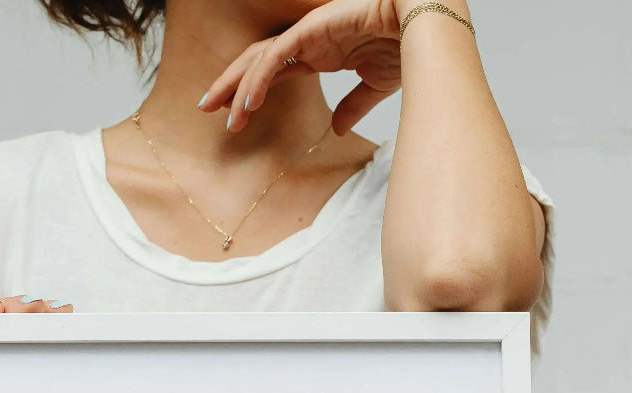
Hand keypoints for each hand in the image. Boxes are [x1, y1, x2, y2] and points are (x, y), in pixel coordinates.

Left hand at [199, 0, 401, 136]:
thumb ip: (353, 106)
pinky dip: (258, 80)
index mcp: (320, 53)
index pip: (274, 72)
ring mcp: (308, 33)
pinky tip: (247, 103)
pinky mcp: (312, 29)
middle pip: (257, 63)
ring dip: (238, 88)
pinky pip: (276, 56)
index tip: (233, 117)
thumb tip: (338, 129)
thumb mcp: (375, 86)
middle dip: (230, 85)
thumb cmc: (406, 46)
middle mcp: (309, 41)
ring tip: (224, 115)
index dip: (251, 92)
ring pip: (259, 60)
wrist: (425, 25)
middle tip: (207, 109)